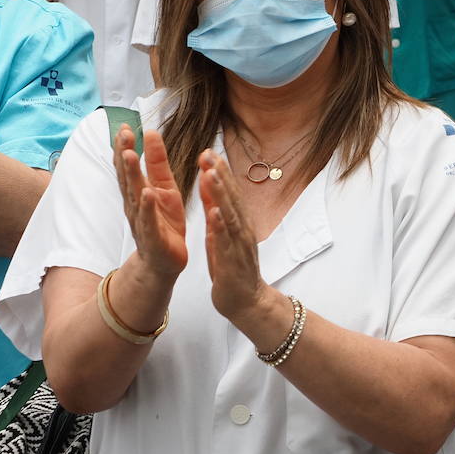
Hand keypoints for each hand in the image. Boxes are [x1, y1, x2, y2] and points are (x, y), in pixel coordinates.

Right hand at [114, 127, 187, 281]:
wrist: (164, 261)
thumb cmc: (164, 222)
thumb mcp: (165, 187)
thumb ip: (157, 162)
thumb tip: (151, 132)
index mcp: (139, 191)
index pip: (128, 166)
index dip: (124, 147)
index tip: (124, 126)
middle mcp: (136, 204)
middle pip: (127, 177)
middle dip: (123, 155)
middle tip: (122, 134)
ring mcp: (142, 221)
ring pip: (135, 195)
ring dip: (130, 175)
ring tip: (128, 154)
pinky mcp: (154, 237)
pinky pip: (149, 221)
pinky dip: (147, 208)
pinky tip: (147, 193)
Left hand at [198, 150, 266, 322]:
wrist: (247, 302)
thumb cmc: (232, 268)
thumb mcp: (221, 235)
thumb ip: (217, 212)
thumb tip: (211, 187)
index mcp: (238, 222)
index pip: (229, 192)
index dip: (219, 171)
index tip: (208, 151)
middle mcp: (242, 228)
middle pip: (231, 197)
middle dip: (219, 174)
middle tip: (208, 152)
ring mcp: (239, 244)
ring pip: (229, 214)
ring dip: (221, 194)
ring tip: (210, 174)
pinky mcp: (233, 261)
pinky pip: (226, 241)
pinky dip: (221, 226)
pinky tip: (215, 212)